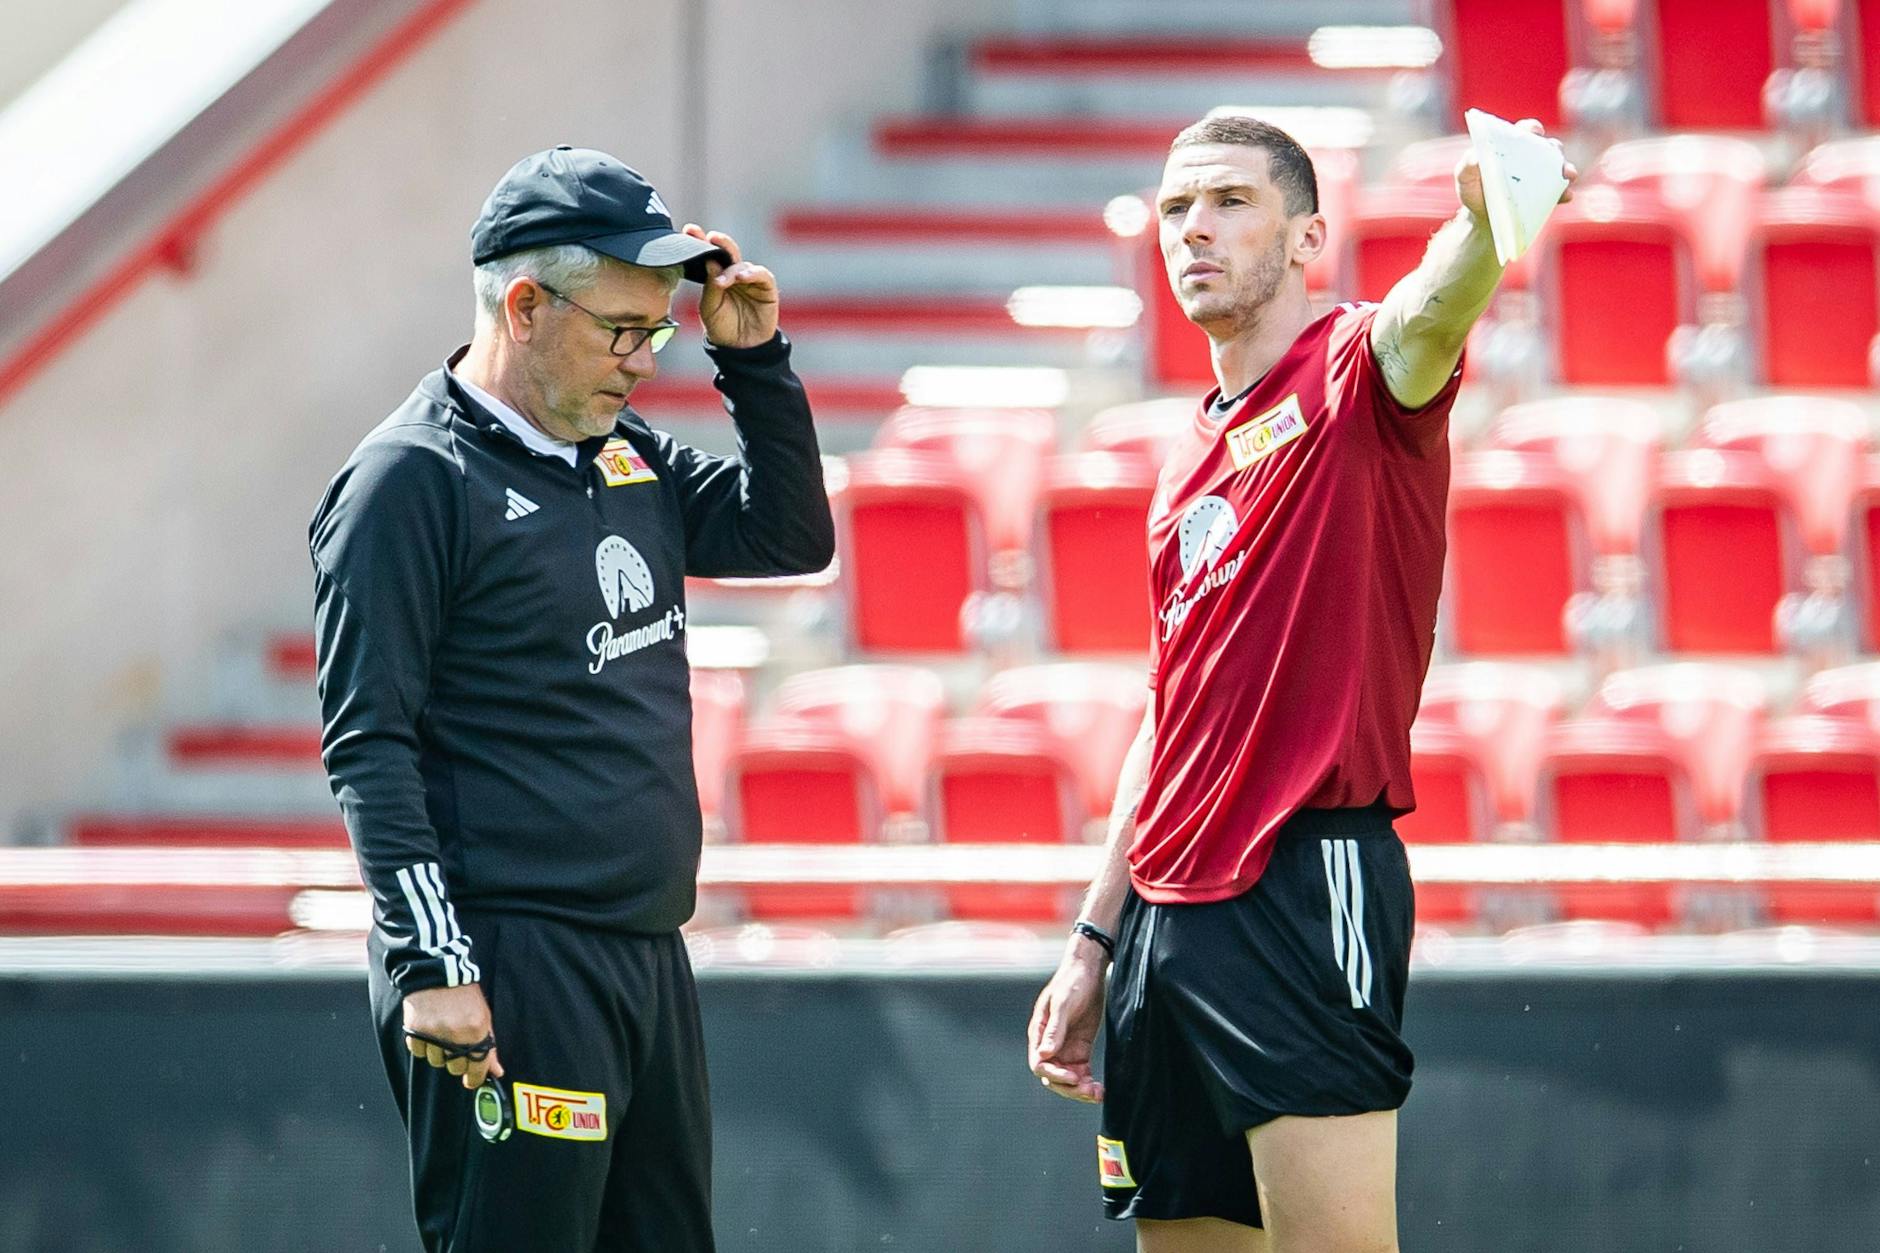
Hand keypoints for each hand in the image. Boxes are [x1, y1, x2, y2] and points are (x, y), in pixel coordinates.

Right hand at [404, 983, 504, 1090]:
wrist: (439, 973)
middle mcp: (454, 1034)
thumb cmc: (464, 994)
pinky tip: (429, 1030)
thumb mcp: (484, 1017)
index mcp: (475, 1030)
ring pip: (436, 1061)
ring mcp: (433, 1033)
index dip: (475, 1078)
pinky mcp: (415, 1031)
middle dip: (458, 1060)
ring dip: (440, 1052)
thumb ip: (490, 1046)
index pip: (476, 1066)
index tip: (472, 1081)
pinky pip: (419, 1052)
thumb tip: (496, 1071)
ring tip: (442, 1032)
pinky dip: (424, 1045)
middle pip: (455, 1068)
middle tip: (457, 1045)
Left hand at [684, 224, 779, 348]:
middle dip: (719, 242)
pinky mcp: (766, 287)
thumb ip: (710, 286)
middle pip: (727, 251)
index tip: (689, 230)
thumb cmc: (722, 326)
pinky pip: (761, 275)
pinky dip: (752, 274)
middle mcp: (733, 272)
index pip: (708, 254)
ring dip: (732, 270)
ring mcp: (750, 278)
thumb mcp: (710, 307)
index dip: (699, 241)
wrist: (741, 348)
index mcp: (716, 275)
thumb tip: (710, 262)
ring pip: (741, 264)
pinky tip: (742, 278)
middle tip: (711, 237)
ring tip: (723, 282)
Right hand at [1027, 941, 1106, 1102]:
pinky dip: (1088, 1084)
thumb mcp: (1063, 1003)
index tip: (1073, 1077)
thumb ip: (1055, 1029)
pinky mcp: (1080, 1050)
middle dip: (1070, 1088)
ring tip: (1098, 1094)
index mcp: (1039, 1033)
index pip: (1039, 1064)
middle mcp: (1050, 1045)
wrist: (1089, 970)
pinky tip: (1101, 1090)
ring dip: (1080, 1090)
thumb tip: (1044, 1054)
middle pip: (1053, 1077)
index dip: (1054, 1074)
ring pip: (1068, 1080)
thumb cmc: (1072, 982)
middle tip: (1090, 1092)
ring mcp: (1065, 1049)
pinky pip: (1081, 1074)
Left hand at [1455, 118, 1579, 221]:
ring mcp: (1542, 175)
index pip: (1526, 131)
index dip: (1532, 128)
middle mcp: (1532, 157)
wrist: (1483, 219)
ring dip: (1566, 168)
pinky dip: (1565, 192)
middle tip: (1554, 152)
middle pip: (1549, 146)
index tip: (1534, 131)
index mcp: (1513, 146)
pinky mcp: (1548, 194)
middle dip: (1554, 148)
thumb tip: (1475, 156)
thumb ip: (1467, 165)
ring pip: (1560, 166)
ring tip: (1568, 175)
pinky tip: (1566, 196)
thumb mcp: (1465, 177)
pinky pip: (1561, 191)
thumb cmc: (1474, 191)